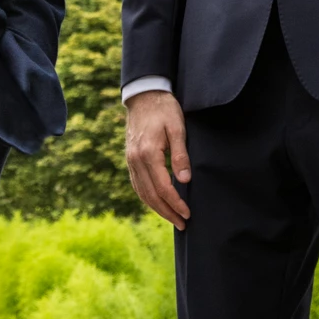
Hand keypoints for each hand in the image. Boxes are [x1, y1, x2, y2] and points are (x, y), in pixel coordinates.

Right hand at [124, 90, 192, 229]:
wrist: (144, 95)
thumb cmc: (164, 109)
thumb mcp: (177, 128)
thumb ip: (181, 154)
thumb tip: (184, 180)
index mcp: (148, 153)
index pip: (163, 187)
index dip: (176, 203)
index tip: (188, 213)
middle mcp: (135, 160)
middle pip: (150, 195)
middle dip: (167, 212)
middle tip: (182, 224)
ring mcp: (130, 160)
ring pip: (142, 192)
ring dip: (157, 208)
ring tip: (172, 218)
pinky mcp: (130, 158)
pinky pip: (137, 184)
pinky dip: (147, 197)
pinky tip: (157, 203)